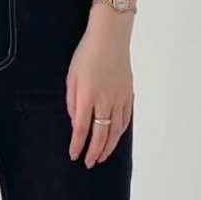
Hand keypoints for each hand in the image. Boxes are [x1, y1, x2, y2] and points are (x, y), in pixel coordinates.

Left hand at [67, 10, 133, 166]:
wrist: (110, 36)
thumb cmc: (87, 53)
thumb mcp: (72, 76)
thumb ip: (73, 101)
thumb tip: (76, 121)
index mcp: (88, 96)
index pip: (82, 128)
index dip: (78, 145)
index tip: (74, 155)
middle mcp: (105, 100)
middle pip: (101, 134)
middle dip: (94, 152)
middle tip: (89, 163)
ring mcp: (119, 97)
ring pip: (116, 129)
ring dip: (109, 146)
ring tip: (102, 156)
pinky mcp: (128, 93)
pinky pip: (126, 118)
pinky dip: (121, 132)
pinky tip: (115, 138)